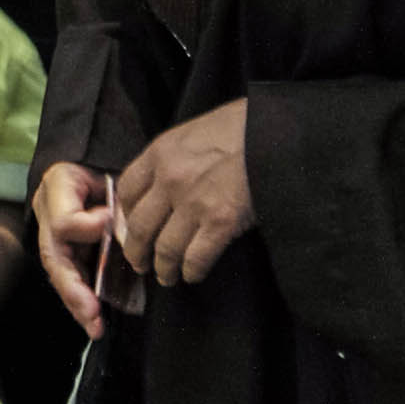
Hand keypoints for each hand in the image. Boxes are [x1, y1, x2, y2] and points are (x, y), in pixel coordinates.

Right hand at [33, 161, 118, 337]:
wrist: (88, 165)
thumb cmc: (94, 165)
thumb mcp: (98, 167)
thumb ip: (106, 194)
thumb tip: (112, 224)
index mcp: (55, 196)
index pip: (65, 222)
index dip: (89, 226)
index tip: (109, 216)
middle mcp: (51, 224)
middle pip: (56, 263)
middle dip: (75, 291)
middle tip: (92, 312)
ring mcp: (57, 242)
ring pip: (62, 279)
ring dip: (79, 306)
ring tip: (95, 327)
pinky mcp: (69, 257)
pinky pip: (73, 284)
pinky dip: (84, 305)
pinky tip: (95, 323)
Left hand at [106, 101, 255, 289]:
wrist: (279, 131)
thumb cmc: (243, 126)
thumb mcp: (196, 131)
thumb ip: (176, 157)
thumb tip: (165, 184)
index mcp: (161, 152)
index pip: (126, 190)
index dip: (125, 215)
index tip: (130, 227)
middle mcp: (170, 179)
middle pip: (139, 226)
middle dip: (137, 251)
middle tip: (140, 263)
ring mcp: (194, 202)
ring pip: (165, 248)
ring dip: (164, 268)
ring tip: (167, 276)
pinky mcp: (221, 222)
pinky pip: (196, 258)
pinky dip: (192, 272)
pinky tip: (193, 275)